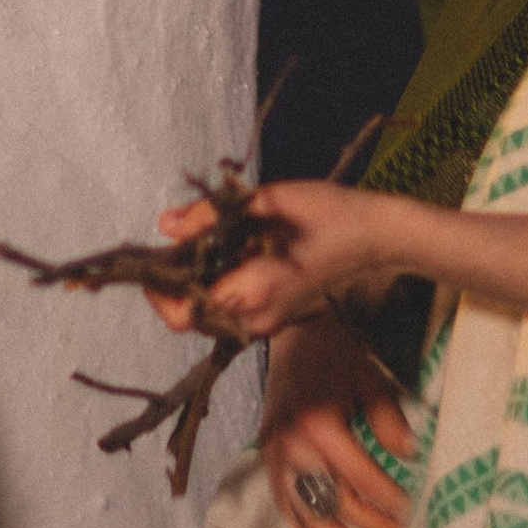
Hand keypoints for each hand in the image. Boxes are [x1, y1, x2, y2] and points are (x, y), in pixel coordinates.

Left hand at [144, 179, 399, 340]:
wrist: (377, 237)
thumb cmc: (328, 212)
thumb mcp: (267, 201)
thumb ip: (211, 216)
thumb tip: (164, 224)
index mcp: (253, 293)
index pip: (182, 310)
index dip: (157, 288)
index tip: (151, 254)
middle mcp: (256, 320)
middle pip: (190, 317)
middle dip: (175, 281)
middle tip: (177, 239)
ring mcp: (266, 325)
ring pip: (208, 315)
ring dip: (195, 283)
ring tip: (201, 240)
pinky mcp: (274, 319)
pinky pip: (229, 311)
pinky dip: (216, 285)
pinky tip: (228, 252)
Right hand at [257, 308, 416, 527]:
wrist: (287, 330)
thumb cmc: (333, 350)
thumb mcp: (367, 376)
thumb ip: (386, 419)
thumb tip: (409, 456)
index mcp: (320, 427)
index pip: (359, 477)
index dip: (387, 499)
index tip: (411, 514)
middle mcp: (294, 448)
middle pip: (335, 502)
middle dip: (369, 527)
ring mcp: (276, 456)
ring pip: (309, 513)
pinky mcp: (267, 457)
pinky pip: (283, 503)